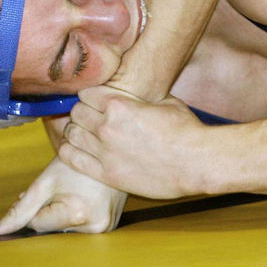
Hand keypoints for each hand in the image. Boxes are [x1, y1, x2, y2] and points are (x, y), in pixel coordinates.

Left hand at [0, 156, 126, 234]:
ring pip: (65, 229)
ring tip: (74, 191)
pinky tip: (82, 197)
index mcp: (78, 215)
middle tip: (61, 190)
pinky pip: (81, 227)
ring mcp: (107, 228)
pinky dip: (75, 216)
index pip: (38, 225)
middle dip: (49, 212)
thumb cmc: (73, 162)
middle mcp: (97, 227)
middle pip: (53, 229)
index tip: (48, 190)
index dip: (37, 206)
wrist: (104, 149)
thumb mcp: (42, 183)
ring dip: (62, 214)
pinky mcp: (110, 227)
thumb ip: (18, 210)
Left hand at [59, 85, 205, 199]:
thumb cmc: (186, 130)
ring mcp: (105, 151)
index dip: (89, 97)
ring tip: (84, 135)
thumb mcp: (164, 101)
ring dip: (75, 132)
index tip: (94, 102)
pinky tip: (75, 150)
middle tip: (90, 120)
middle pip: (75, 113)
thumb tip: (132, 93)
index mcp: (119, 104)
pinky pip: (72, 159)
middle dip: (82, 114)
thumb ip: (139, 97)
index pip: (85, 94)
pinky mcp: (107, 173)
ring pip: (71, 134)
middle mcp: (106, 126)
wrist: (197, 162)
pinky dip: (69, 151)